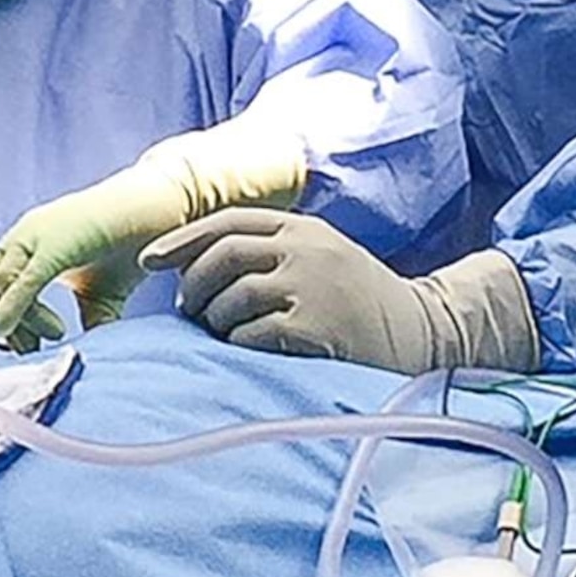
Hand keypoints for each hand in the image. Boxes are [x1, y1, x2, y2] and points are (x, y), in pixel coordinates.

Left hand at [0, 126, 308, 352]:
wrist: (168, 207)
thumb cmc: (137, 242)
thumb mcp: (104, 292)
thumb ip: (87, 320)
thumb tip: (80, 358)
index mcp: (32, 242)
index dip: (4, 318)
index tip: (34, 344)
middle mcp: (27, 233)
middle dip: (3, 321)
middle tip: (38, 344)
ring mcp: (38, 232)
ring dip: (17, 318)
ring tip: (57, 332)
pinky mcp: (56, 240)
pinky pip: (23, 279)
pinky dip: (19, 308)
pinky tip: (48, 331)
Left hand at [141, 212, 541, 375]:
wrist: (426, 335)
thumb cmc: (361, 304)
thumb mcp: (322, 260)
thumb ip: (271, 253)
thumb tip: (194, 269)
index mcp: (304, 228)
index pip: (228, 223)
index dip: (182, 240)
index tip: (149, 260)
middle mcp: (306, 249)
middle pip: (222, 255)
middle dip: (193, 285)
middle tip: (189, 312)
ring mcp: (311, 286)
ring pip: (231, 298)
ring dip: (215, 321)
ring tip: (224, 335)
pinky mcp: (314, 327)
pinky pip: (250, 335)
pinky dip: (239, 346)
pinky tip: (251, 353)